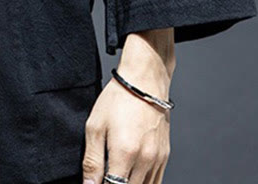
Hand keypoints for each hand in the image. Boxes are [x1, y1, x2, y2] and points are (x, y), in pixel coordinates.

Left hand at [82, 30, 174, 183]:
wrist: (144, 83)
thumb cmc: (117, 100)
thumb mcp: (95, 126)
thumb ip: (92, 160)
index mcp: (125, 153)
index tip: (94, 182)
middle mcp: (145, 160)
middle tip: (103, 176)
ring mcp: (158, 160)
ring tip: (116, 174)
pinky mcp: (165, 157)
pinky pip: (156, 182)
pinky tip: (131, 176)